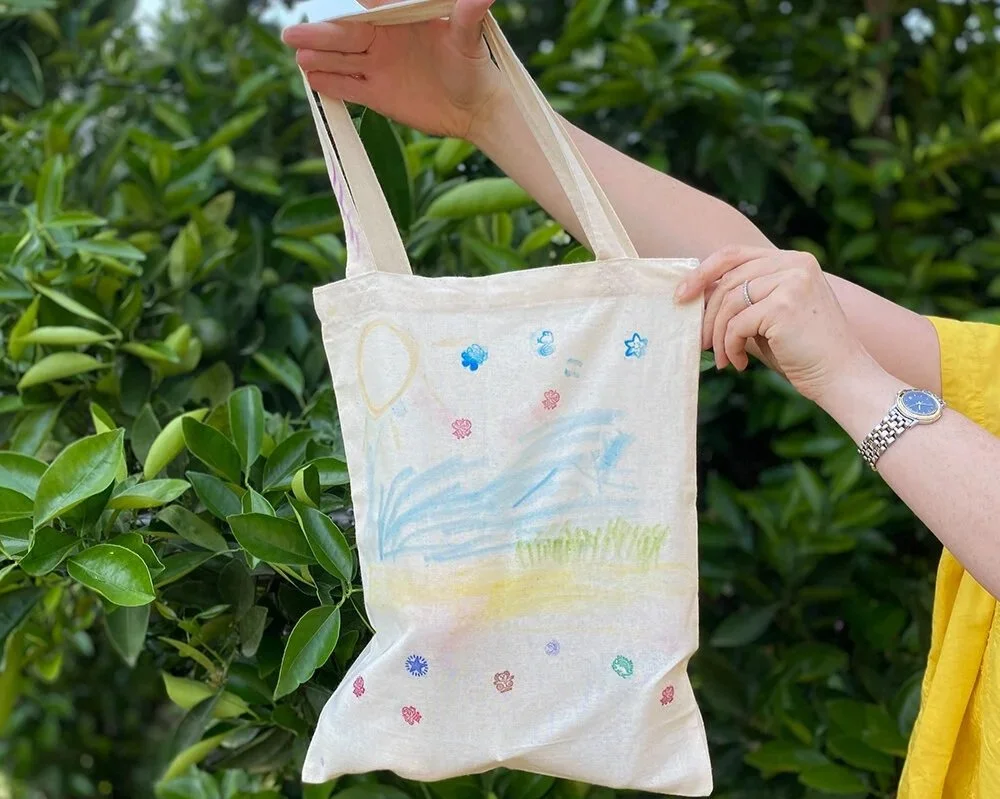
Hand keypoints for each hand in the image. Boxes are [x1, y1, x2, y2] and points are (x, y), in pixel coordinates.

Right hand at [282, 0, 502, 141]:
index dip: (352, 6)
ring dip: (320, 59)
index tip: (335, 5)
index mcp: (400, 18)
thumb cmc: (475, 66)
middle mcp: (384, 40)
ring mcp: (378, 68)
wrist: (475, 108)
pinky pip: (349, 88)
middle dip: (320, 34)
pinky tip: (313, 81)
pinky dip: (332, 85)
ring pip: (342, 60)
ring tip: (299, 58)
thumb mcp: (470, 37)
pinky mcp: (377, 95)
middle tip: (292, 34)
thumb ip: (468, 14)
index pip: (370, 6)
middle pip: (346, 34)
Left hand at [674, 245, 873, 404]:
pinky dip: (731, 346)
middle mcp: (794, 263)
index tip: (681, 295)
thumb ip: (742, 301)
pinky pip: (737, 323)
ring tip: (722, 359)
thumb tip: (694, 297)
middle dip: (706, 314)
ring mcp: (792, 280)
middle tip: (700, 342)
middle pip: (728, 280)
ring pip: (730, 303)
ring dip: (719, 336)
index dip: (702, 272)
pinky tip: (739, 363)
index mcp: (792, 260)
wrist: (841, 377)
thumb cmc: (803, 352)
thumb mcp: (768, 317)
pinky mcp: (785, 304)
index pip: (734, 254)